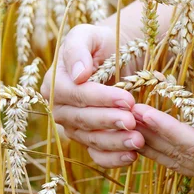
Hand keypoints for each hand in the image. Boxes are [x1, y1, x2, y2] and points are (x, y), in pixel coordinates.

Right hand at [41, 24, 144, 167]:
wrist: (118, 55)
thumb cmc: (102, 42)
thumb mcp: (88, 34)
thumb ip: (77, 49)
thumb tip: (78, 75)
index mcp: (55, 83)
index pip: (75, 95)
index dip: (100, 98)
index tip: (127, 98)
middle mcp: (61, 109)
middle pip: (82, 120)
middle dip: (109, 121)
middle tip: (133, 121)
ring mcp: (74, 127)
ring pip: (90, 140)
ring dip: (114, 142)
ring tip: (138, 140)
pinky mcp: (90, 141)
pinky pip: (97, 155)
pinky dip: (113, 159)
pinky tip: (132, 157)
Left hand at [132, 85, 193, 186]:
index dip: (167, 128)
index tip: (141, 110)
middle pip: (179, 155)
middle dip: (149, 134)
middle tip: (120, 113)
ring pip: (175, 161)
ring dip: (148, 143)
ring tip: (123, 121)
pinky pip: (179, 163)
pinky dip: (159, 149)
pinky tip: (140, 136)